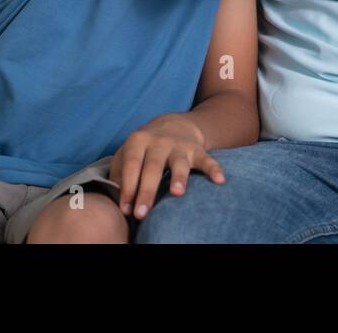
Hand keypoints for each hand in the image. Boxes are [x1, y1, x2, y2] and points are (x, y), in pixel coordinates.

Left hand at [110, 114, 224, 220]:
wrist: (173, 124)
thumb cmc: (144, 148)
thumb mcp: (127, 154)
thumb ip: (119, 174)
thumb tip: (117, 199)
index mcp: (138, 141)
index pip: (131, 165)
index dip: (127, 188)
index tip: (125, 210)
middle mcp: (159, 141)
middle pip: (152, 167)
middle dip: (146, 191)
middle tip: (141, 213)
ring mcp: (180, 146)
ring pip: (179, 163)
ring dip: (179, 178)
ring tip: (177, 193)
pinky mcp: (198, 150)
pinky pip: (207, 160)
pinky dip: (214, 169)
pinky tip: (220, 180)